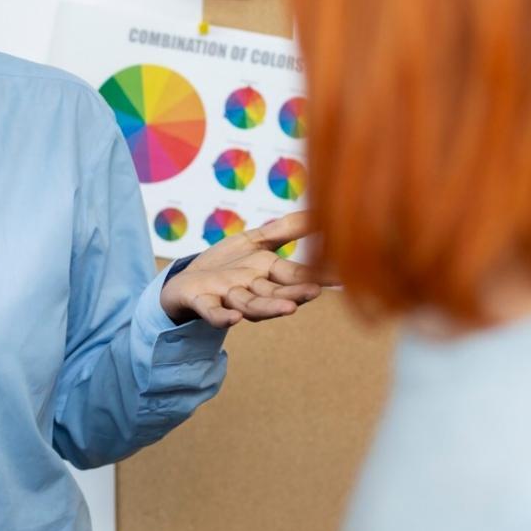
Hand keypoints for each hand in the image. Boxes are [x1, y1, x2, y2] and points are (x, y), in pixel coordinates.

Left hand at [159, 212, 322, 327]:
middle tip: (316, 292)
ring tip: (290, 308)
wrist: (186, 280)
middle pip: (277, 292)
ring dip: (269, 307)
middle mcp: (252, 289)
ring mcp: (228, 297)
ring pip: (251, 304)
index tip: (344, 275)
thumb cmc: (225, 264)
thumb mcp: (255, 242)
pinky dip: (222, 317)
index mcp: (268, 275)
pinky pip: (213, 312)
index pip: (298, 275)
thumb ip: (285, 230)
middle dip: (296, 293)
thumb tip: (320, 212)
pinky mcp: (203, 301)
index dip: (319, 275)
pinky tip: (234, 318)